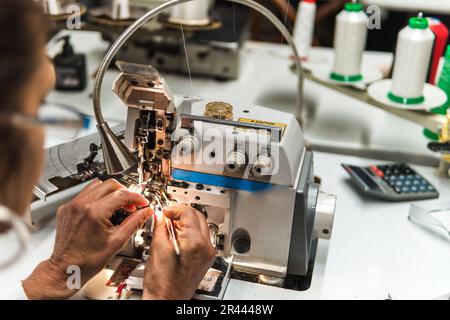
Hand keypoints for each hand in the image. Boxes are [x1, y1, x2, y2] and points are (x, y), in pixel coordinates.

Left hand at [23, 179, 151, 298]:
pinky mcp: (67, 209)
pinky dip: (97, 198)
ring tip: (117, 206)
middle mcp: (81, 205)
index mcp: (94, 212)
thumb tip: (145, 212)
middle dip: (124, 192)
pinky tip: (103, 211)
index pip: (121, 194)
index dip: (136, 197)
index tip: (142, 202)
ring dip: (111, 193)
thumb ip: (134, 223)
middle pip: (110, 184)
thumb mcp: (117, 241)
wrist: (66, 269)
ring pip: (97, 185)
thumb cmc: (87, 261)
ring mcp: (72, 206)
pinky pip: (85, 194)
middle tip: (131, 205)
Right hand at [143, 204, 215, 299]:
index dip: (174, 209)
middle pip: (198, 216)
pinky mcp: (206, 258)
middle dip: (182, 213)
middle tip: (167, 215)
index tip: (165, 211)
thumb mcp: (157, 249)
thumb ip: (160, 227)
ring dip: (186, 222)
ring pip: (201, 225)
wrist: (166, 300)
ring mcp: (208, 253)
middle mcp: (206, 247)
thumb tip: (161, 216)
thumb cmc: (162, 284)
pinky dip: (190, 232)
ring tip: (170, 225)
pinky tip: (177, 235)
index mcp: (195, 243)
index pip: (188, 213)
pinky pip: (201, 237)